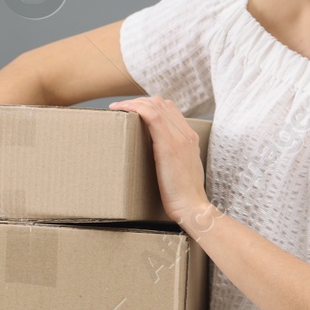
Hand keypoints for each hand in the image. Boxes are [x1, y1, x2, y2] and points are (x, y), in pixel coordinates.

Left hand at [108, 95, 214, 230]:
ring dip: (132, 102)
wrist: (192, 207)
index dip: (150, 105)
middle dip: (138, 101)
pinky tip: (120, 111)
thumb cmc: (183, 197)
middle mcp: (186, 133)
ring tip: (117, 109)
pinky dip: (134, 108)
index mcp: (190, 138)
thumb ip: (173, 160)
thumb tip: (156, 159)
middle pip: (162, 103)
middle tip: (120, 109)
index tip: (133, 111)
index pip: (170, 109)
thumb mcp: (181, 172)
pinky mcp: (168, 145)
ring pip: (155, 105)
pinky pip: (151, 115)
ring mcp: (179, 137)